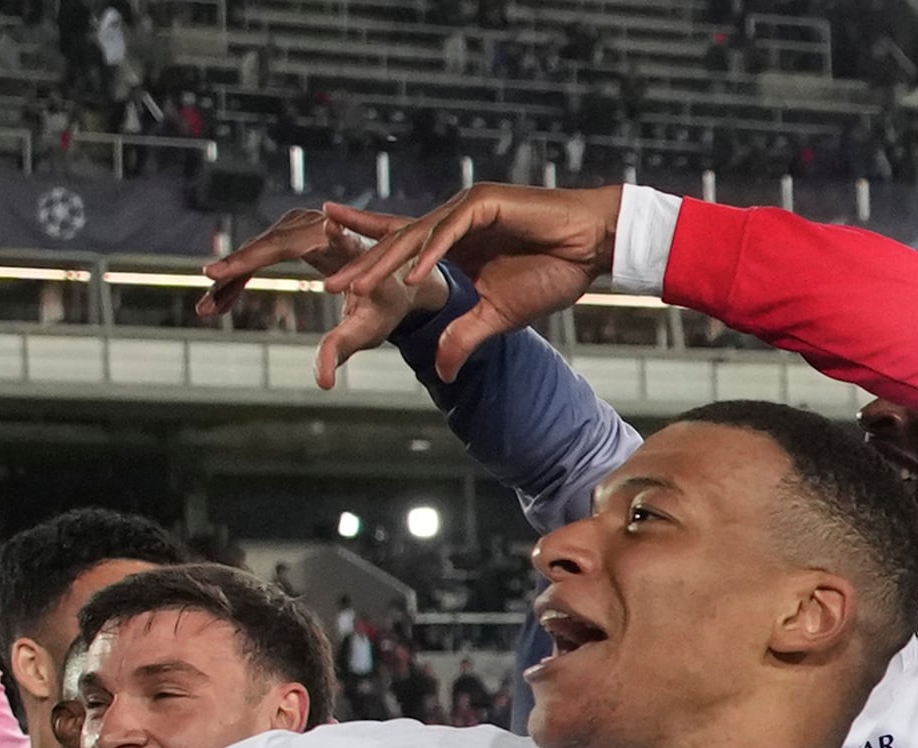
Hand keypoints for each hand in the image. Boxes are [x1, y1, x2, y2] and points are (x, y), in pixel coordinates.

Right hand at [198, 205, 446, 389]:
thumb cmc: (383, 308)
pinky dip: (239, 275)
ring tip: (207, 308)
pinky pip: (261, 252)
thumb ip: (341, 351)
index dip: (259, 254)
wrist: (396, 283)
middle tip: (206, 282)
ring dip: (232, 275)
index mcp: (345, 245)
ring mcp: (306, 226)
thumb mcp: (366, 331)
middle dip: (236, 265)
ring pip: (260, 246)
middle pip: (270, 242)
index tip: (228, 264)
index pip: (294, 244)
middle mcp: (323, 226)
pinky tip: (217, 301)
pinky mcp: (295, 234)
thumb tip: (323, 384)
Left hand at [319, 183, 623, 382]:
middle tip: (326, 285)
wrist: (592, 248)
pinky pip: (451, 232)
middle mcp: (453, 221)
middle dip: (361, 266)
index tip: (332, 279)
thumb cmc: (551, 272)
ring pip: (417, 237)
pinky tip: (411, 278)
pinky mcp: (486, 203)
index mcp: (451, 243)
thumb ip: (463, 337)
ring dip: (386, 263)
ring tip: (355, 286)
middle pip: (397, 243)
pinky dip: (431, 255)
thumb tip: (442, 374)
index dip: (366, 261)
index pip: (399, 249)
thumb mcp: (497, 316)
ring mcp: (467, 208)